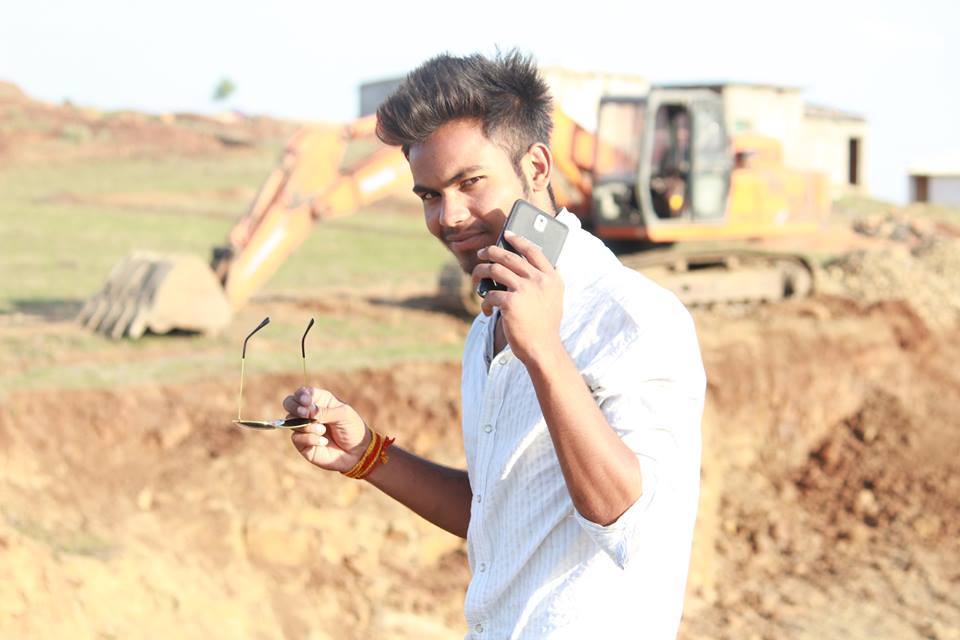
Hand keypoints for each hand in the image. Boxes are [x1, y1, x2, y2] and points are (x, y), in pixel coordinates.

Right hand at [282, 387, 370, 471]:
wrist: (357, 452)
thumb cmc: (352, 429)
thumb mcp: (343, 415)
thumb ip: (324, 411)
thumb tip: (304, 410)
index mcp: (320, 401)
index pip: (303, 393)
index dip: (301, 395)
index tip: (306, 401)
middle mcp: (309, 413)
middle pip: (289, 403)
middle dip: (293, 406)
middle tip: (303, 413)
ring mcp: (304, 428)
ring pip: (291, 421)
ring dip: (307, 426)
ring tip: (323, 431)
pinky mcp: (303, 443)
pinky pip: (296, 438)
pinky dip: (310, 439)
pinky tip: (324, 442)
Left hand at [472, 230, 563, 363]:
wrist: (541, 348)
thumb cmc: (544, 326)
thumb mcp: (554, 299)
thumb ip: (546, 282)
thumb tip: (529, 266)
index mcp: (552, 277)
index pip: (534, 251)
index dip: (519, 240)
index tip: (508, 235)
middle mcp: (539, 280)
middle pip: (509, 256)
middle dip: (491, 252)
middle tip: (482, 253)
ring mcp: (524, 289)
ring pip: (494, 270)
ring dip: (481, 273)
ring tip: (476, 278)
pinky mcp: (510, 302)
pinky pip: (490, 295)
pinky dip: (485, 303)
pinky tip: (487, 311)